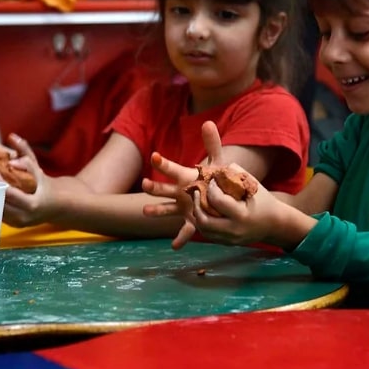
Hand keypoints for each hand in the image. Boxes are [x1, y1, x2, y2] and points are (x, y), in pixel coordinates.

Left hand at [0, 134, 52, 227]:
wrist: (57, 205)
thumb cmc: (45, 185)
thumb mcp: (38, 169)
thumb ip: (25, 154)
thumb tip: (12, 138)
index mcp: (32, 205)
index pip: (9, 194)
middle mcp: (25, 217)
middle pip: (0, 205)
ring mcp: (19, 223)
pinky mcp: (14, 225)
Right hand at [142, 121, 225, 248]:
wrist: (224, 197)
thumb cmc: (216, 178)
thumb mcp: (217, 161)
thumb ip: (212, 143)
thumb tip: (208, 122)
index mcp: (186, 177)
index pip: (172, 168)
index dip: (163, 163)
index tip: (154, 156)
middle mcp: (181, 192)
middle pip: (165, 189)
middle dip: (154, 187)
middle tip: (144, 184)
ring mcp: (184, 208)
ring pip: (167, 209)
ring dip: (157, 210)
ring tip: (144, 212)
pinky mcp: (192, 221)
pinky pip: (185, 230)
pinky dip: (180, 238)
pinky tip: (175, 245)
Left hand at [183, 163, 281, 246]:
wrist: (275, 224)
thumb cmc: (263, 201)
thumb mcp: (253, 185)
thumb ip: (235, 173)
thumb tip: (216, 169)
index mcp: (242, 214)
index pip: (217, 200)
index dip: (210, 188)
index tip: (212, 181)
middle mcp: (234, 229)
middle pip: (204, 220)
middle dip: (196, 204)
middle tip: (196, 193)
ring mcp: (230, 239)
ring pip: (203, 230)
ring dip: (197, 214)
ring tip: (198, 202)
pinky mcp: (228, 243)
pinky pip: (208, 234)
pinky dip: (203, 223)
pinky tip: (204, 212)